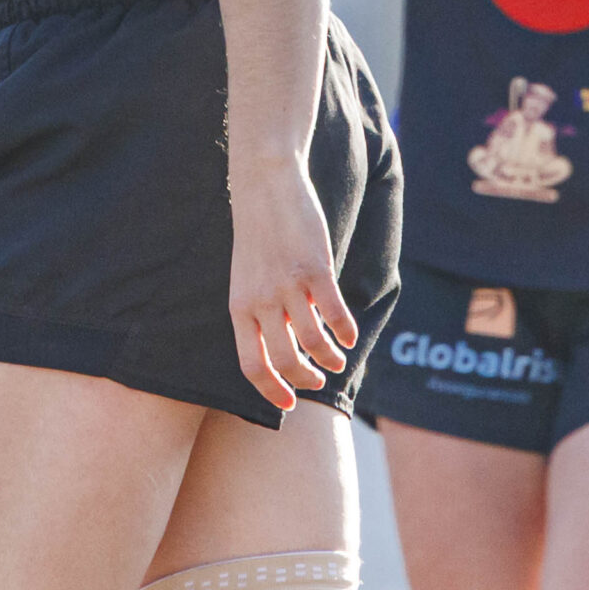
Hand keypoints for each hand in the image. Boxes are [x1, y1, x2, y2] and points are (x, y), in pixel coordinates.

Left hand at [227, 160, 357, 413]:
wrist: (265, 184)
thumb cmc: (258, 233)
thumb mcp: (246, 276)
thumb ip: (260, 310)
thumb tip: (284, 346)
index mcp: (239, 307)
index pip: (252, 365)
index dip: (271, 391)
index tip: (288, 406)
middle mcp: (261, 301)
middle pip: (285, 361)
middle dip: (305, 380)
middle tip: (318, 381)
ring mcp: (288, 286)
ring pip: (313, 342)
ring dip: (329, 359)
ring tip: (337, 360)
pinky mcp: (315, 269)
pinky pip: (335, 313)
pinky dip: (345, 332)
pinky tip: (350, 336)